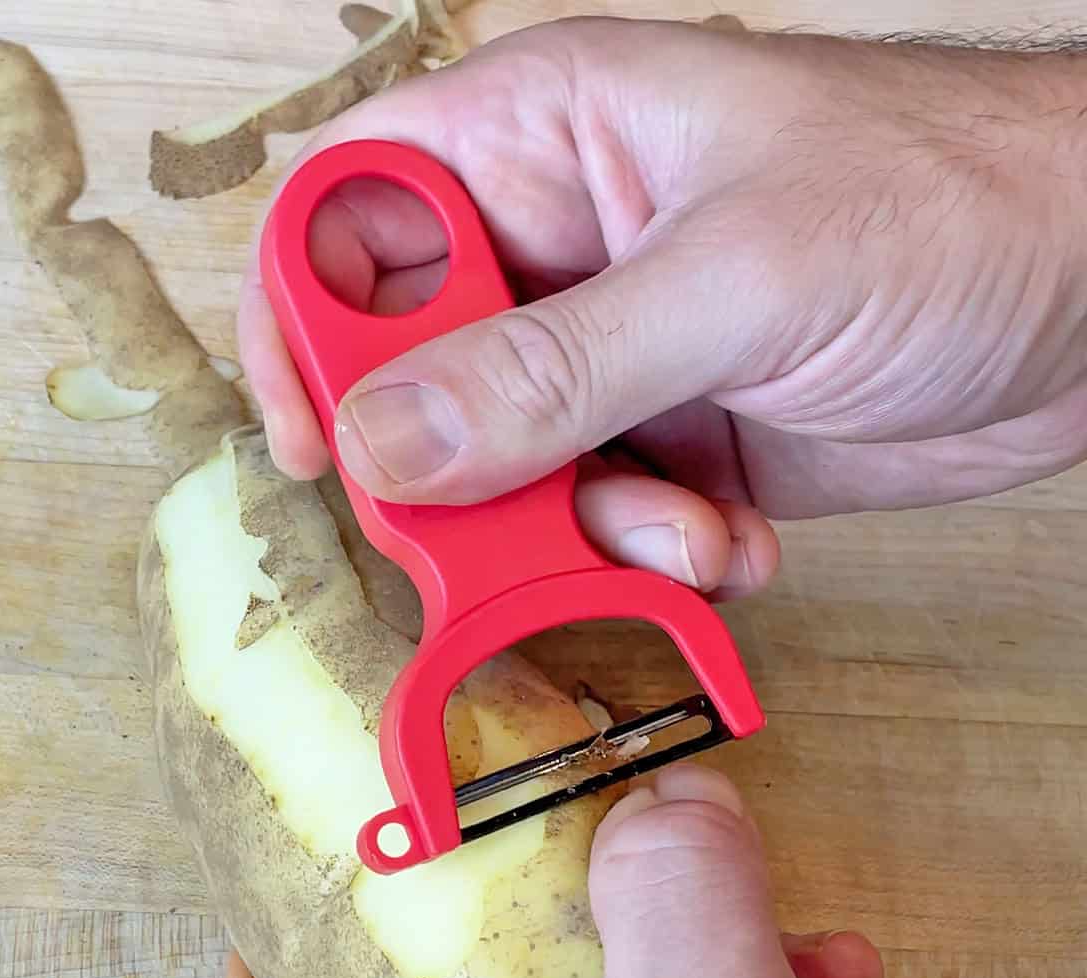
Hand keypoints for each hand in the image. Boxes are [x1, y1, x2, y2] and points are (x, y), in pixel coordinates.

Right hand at [240, 17, 1086, 591]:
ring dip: (573, 532)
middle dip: (455, 472)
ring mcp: (608, 355)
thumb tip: (384, 443)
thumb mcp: (740, 278)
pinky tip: (733, 537)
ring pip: (502, 474)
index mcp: (541, 141)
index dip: (305, 326)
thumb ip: (553, 367)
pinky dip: (648, 555)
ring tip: (683, 529)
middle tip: (515, 523)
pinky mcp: (668, 439)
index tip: (322, 445)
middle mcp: (555, 252)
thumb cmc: (950, 206)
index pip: (346, 219)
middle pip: (411, 374)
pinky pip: (594, 520)